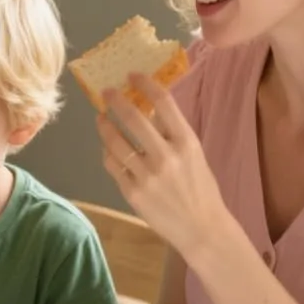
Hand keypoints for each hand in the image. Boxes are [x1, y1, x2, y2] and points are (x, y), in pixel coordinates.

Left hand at [96, 73, 227, 262]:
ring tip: (101, 118)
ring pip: (116, 142)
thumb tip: (148, 108)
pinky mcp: (133, 193)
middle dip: (116, 100)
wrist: (201, 229)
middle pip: (134, 118)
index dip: (146, 84)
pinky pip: (112, 165)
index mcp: (186, 143)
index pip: (164, 103)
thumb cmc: (200, 189)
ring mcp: (147, 176)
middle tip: (107, 91)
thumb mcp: (194, 155)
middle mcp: (166, 157)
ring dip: (105, 126)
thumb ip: (172, 134)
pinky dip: (108, 153)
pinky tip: (108, 148)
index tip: (133, 75)